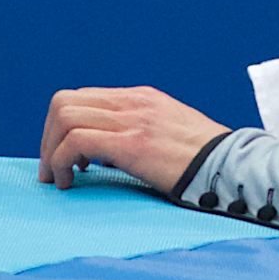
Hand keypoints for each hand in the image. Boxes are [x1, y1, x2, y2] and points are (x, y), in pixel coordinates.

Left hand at [38, 84, 226, 194]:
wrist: (230, 166)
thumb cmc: (202, 158)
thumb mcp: (168, 130)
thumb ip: (137, 129)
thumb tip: (103, 150)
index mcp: (141, 97)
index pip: (82, 97)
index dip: (62, 127)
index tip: (65, 157)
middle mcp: (133, 102)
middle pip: (64, 102)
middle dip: (47, 138)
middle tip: (53, 170)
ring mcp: (132, 119)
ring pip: (64, 117)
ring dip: (50, 151)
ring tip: (60, 178)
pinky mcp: (131, 143)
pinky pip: (75, 141)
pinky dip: (62, 161)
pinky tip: (72, 182)